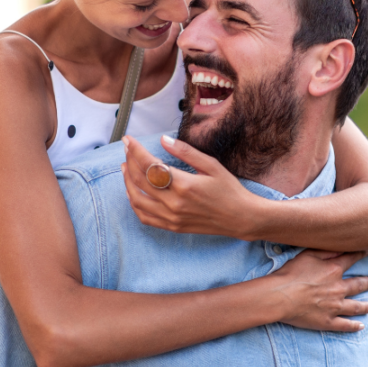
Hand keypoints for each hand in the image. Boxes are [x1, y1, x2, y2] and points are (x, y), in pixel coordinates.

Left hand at [121, 135, 260, 238]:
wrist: (241, 218)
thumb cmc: (229, 189)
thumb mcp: (211, 165)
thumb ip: (185, 152)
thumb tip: (163, 140)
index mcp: (184, 185)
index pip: (149, 165)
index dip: (135, 150)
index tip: (128, 139)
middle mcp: (174, 203)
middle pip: (139, 180)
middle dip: (129, 161)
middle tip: (126, 149)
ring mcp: (171, 217)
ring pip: (137, 200)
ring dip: (127, 182)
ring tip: (126, 168)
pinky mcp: (172, 226)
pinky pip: (144, 217)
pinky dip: (134, 203)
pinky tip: (133, 192)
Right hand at [270, 250, 367, 331]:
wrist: (280, 297)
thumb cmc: (291, 273)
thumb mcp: (307, 255)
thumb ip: (326, 251)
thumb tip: (341, 247)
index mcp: (334, 270)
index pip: (351, 260)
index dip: (359, 255)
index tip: (366, 252)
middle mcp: (339, 289)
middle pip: (358, 285)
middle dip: (367, 283)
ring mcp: (335, 307)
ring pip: (356, 306)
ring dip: (366, 305)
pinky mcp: (328, 321)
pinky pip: (345, 325)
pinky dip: (355, 326)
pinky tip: (361, 326)